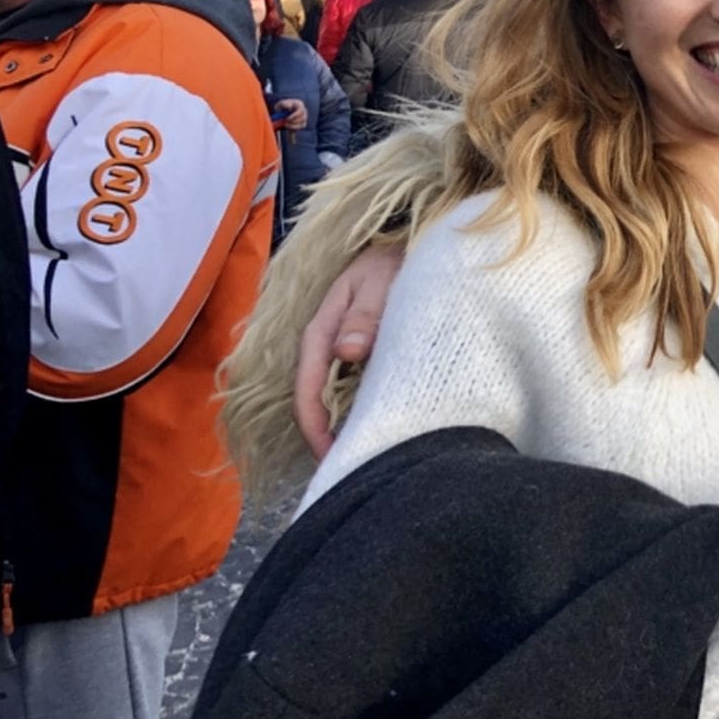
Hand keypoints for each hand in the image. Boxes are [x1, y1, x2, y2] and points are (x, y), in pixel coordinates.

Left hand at [272, 97, 307, 130]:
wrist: (281, 113)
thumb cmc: (281, 107)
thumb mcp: (280, 104)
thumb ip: (284, 104)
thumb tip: (290, 107)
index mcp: (299, 104)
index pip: (301, 110)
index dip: (295, 116)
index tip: (287, 119)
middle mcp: (303, 111)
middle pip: (303, 118)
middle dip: (293, 122)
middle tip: (285, 123)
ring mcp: (304, 118)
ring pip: (302, 124)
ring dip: (293, 126)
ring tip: (285, 125)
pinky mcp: (302, 124)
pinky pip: (300, 128)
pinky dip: (294, 129)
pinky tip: (288, 128)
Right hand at [294, 244, 403, 457]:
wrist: (411, 247)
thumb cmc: (395, 262)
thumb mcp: (380, 281)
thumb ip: (366, 314)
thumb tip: (347, 351)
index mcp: (322, 331)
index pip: (308, 389)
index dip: (315, 428)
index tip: (332, 457)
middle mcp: (329, 348)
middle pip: (318, 404)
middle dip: (329, 439)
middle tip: (353, 471)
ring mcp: (345, 354)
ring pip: (337, 402)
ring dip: (348, 429)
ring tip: (368, 459)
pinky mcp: (365, 358)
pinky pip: (357, 392)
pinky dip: (364, 413)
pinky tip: (382, 430)